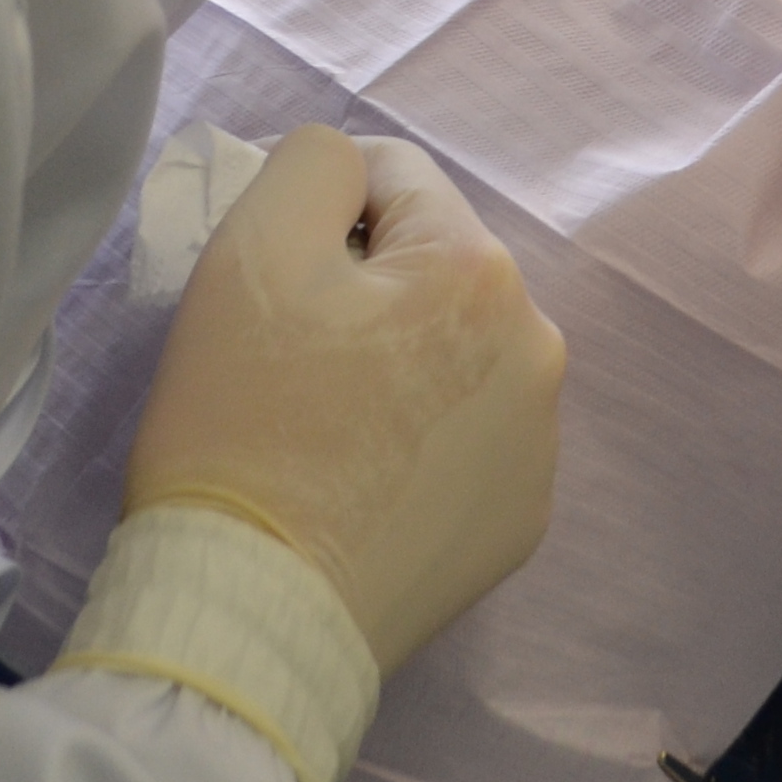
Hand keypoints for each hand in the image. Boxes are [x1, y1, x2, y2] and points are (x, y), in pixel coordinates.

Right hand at [125, 129, 565, 674]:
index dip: (317, 216)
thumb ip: (311, 166)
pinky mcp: (519, 521)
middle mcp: (539, 347)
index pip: (391, 179)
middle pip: (431, 268)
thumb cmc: (243, 425)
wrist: (251, 615)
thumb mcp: (250, 250)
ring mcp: (539, 444)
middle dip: (366, 290)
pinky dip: (417, 443)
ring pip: (453, 352)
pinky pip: (466, 438)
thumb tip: (351, 173)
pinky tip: (357, 485)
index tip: (270, 286)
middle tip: (288, 360)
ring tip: (321, 426)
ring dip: (399, 363)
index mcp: (481, 270)